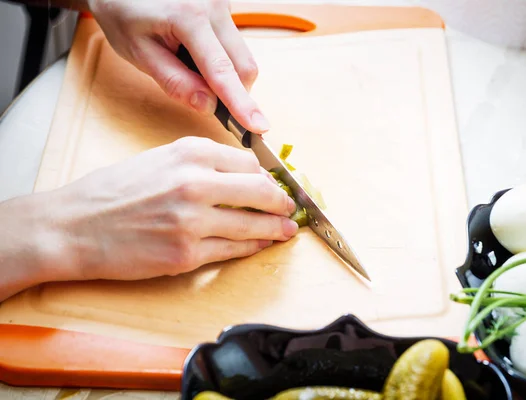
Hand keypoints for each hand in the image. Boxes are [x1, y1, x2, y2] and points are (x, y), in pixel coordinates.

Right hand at [29, 137, 297, 282]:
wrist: (73, 226)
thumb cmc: (112, 192)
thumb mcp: (159, 159)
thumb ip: (202, 164)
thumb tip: (244, 175)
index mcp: (189, 153)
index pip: (248, 163)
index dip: (268, 177)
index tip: (276, 185)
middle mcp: (195, 183)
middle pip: (260, 192)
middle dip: (282, 202)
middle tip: (290, 208)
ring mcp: (192, 221)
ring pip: (252, 225)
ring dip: (275, 228)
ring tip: (286, 230)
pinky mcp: (186, 254)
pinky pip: (233, 250)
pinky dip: (252, 248)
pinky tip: (261, 245)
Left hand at [86, 0, 269, 132]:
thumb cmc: (123, 12)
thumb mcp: (138, 52)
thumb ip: (174, 81)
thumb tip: (208, 106)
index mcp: (189, 17)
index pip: (222, 71)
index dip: (241, 104)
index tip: (257, 127)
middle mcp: (214, 6)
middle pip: (244, 66)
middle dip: (234, 92)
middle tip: (207, 101)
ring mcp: (223, 4)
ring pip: (242, 56)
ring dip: (225, 74)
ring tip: (189, 65)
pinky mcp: (225, 5)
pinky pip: (234, 43)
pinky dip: (222, 58)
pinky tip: (194, 51)